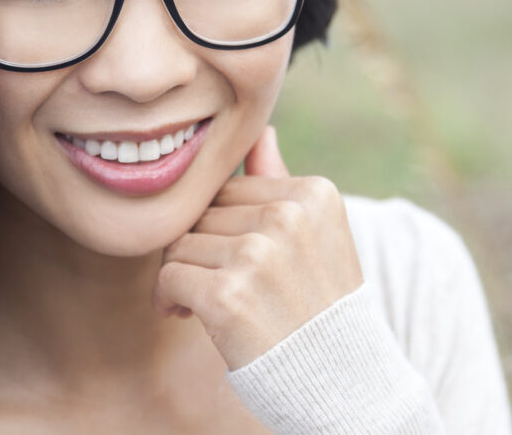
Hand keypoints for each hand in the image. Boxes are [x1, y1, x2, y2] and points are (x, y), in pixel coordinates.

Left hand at [152, 125, 363, 369]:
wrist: (341, 380)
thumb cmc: (319, 305)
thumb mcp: (317, 235)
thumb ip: (282, 181)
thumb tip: (260, 131)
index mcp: (314, 192)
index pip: (230, 190)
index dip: (224, 229)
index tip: (236, 261)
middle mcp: (289, 216)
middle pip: (203, 214)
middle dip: (202, 250)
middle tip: (222, 285)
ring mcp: (259, 254)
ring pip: (181, 243)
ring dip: (184, 275)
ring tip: (212, 302)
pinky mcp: (229, 294)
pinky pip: (169, 276)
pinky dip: (169, 299)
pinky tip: (187, 316)